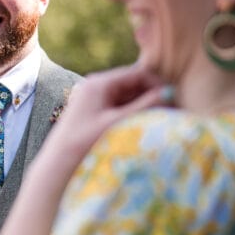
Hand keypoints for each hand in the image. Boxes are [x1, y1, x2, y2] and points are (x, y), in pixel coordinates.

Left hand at [49, 64, 170, 164]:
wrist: (59, 162)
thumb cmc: (86, 141)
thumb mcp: (118, 123)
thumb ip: (145, 106)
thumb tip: (171, 92)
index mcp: (100, 83)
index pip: (139, 72)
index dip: (159, 83)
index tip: (176, 99)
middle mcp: (97, 86)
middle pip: (135, 83)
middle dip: (154, 95)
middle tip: (174, 111)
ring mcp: (96, 98)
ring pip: (130, 95)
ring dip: (147, 105)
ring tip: (163, 120)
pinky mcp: (95, 111)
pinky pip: (121, 106)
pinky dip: (136, 112)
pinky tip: (147, 125)